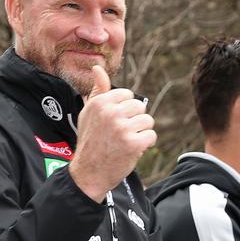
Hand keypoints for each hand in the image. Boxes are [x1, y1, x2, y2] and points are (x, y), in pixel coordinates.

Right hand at [69, 65, 156, 201]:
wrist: (87, 173)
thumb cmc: (89, 141)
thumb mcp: (88, 113)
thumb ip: (97, 90)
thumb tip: (98, 67)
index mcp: (100, 102)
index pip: (128, 95)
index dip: (125, 110)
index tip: (115, 122)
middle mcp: (110, 112)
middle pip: (140, 106)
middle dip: (135, 120)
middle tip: (120, 134)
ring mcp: (122, 128)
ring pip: (148, 120)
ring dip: (141, 132)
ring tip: (126, 141)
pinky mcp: (133, 143)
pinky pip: (151, 135)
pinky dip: (146, 144)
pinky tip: (133, 150)